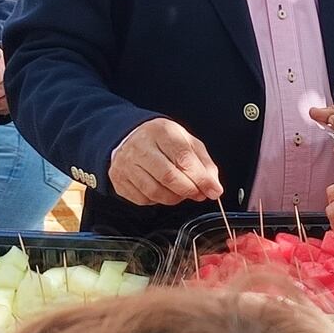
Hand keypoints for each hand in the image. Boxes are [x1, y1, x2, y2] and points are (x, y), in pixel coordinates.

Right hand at [109, 117, 223, 206]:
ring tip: (181, 192)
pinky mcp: (119, 179)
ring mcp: (127, 164)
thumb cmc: (162, 141)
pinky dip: (157, 200)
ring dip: (174, 198)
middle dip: (189, 190)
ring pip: (155, 192)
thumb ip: (204, 164)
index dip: (200, 178)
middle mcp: (140, 146)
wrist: (130, 137)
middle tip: (198, 194)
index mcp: (161, 131)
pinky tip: (162, 190)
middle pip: (168, 176)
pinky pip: (143, 199)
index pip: (183, 157)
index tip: (213, 190)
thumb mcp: (187, 143)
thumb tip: (214, 188)